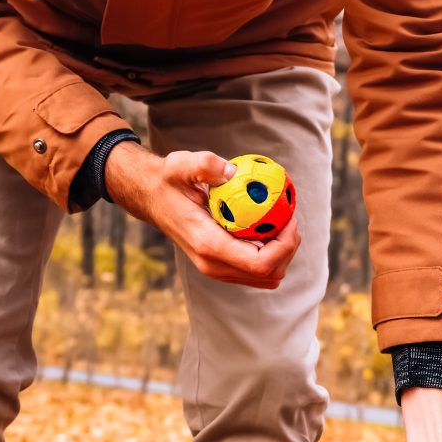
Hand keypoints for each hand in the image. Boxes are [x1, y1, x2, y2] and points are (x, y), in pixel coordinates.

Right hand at [104, 143, 300, 289]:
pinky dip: (271, 254)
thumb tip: (233, 172)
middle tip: (289, 219)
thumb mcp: (181, 164)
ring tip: (281, 224)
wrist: (151, 197)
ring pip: (266, 277)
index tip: (289, 219)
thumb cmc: (169, 180)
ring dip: (282, 253)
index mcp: (208, 246)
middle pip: (269, 274)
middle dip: (288, 249)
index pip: (259, 263)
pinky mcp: (221, 267)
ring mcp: (217, 270)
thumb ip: (205, 165)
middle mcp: (213, 265)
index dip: (284, 246)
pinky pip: (257, 271)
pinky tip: (268, 228)